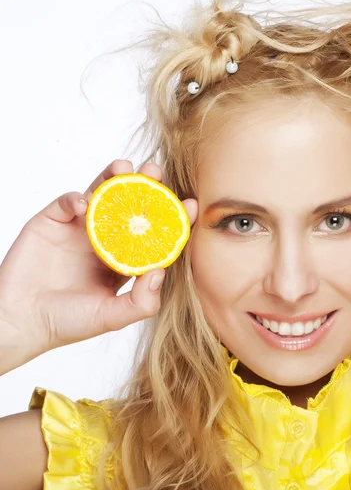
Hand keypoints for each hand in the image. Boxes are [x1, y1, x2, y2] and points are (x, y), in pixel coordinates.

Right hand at [0, 160, 197, 370]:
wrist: (21, 321)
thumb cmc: (68, 322)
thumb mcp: (111, 317)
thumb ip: (140, 302)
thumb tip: (161, 272)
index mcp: (125, 259)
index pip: (154, 233)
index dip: (172, 218)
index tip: (190, 204)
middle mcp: (106, 240)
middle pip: (130, 206)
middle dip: (145, 187)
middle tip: (156, 171)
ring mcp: (79, 229)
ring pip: (101, 195)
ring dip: (113, 178)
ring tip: (126, 167)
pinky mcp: (52, 222)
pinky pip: (67, 202)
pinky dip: (76, 199)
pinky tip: (84, 204)